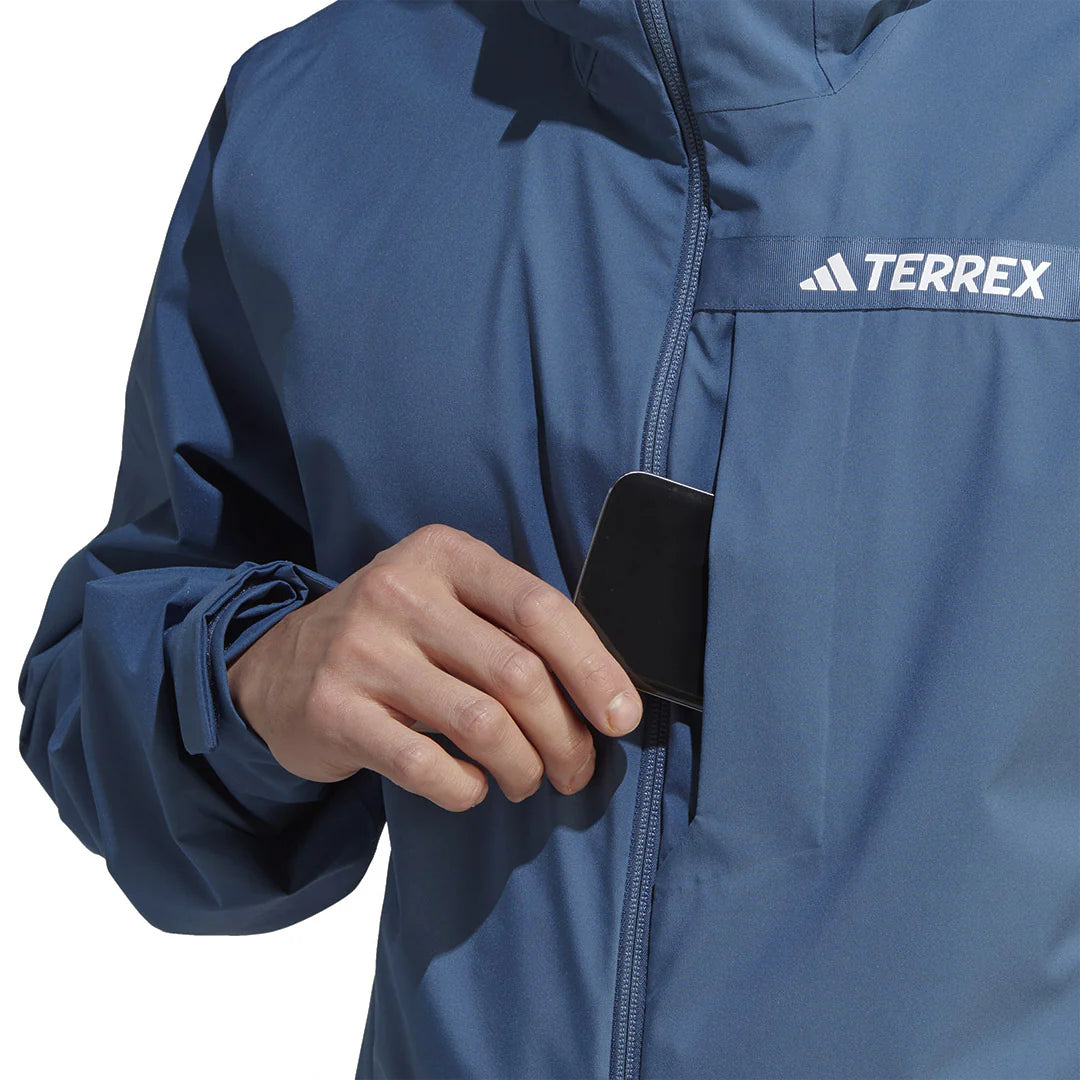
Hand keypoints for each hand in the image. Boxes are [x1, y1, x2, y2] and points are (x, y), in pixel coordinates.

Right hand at [225, 524, 643, 810]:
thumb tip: (602, 692)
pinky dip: (465, 789)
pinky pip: (425, 765)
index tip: (622, 717)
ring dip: (523, 768)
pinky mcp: (333, 708)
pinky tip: (472, 787)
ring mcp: (362, 650)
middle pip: (518, 673)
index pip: (539, 608)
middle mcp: (401, 592)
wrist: (280, 666)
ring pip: (482, 724)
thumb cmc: (394, 637)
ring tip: (527, 781)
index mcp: (444, 555)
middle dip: (565, 736)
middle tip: (576, 769)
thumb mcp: (446, 600)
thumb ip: (511, 625)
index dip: (593, 666)